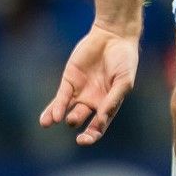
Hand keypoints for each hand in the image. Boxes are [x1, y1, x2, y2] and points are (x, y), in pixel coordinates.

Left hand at [39, 24, 140, 145]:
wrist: (114, 35)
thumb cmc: (124, 59)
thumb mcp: (124, 81)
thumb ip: (112, 100)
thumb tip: (101, 120)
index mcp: (108, 103)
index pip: (98, 125)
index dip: (92, 135)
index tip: (84, 139)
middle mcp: (92, 100)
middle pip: (80, 119)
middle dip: (75, 123)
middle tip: (72, 120)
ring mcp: (80, 90)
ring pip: (66, 110)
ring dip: (58, 116)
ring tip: (50, 121)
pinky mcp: (69, 80)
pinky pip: (61, 97)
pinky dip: (56, 106)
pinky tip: (52, 116)